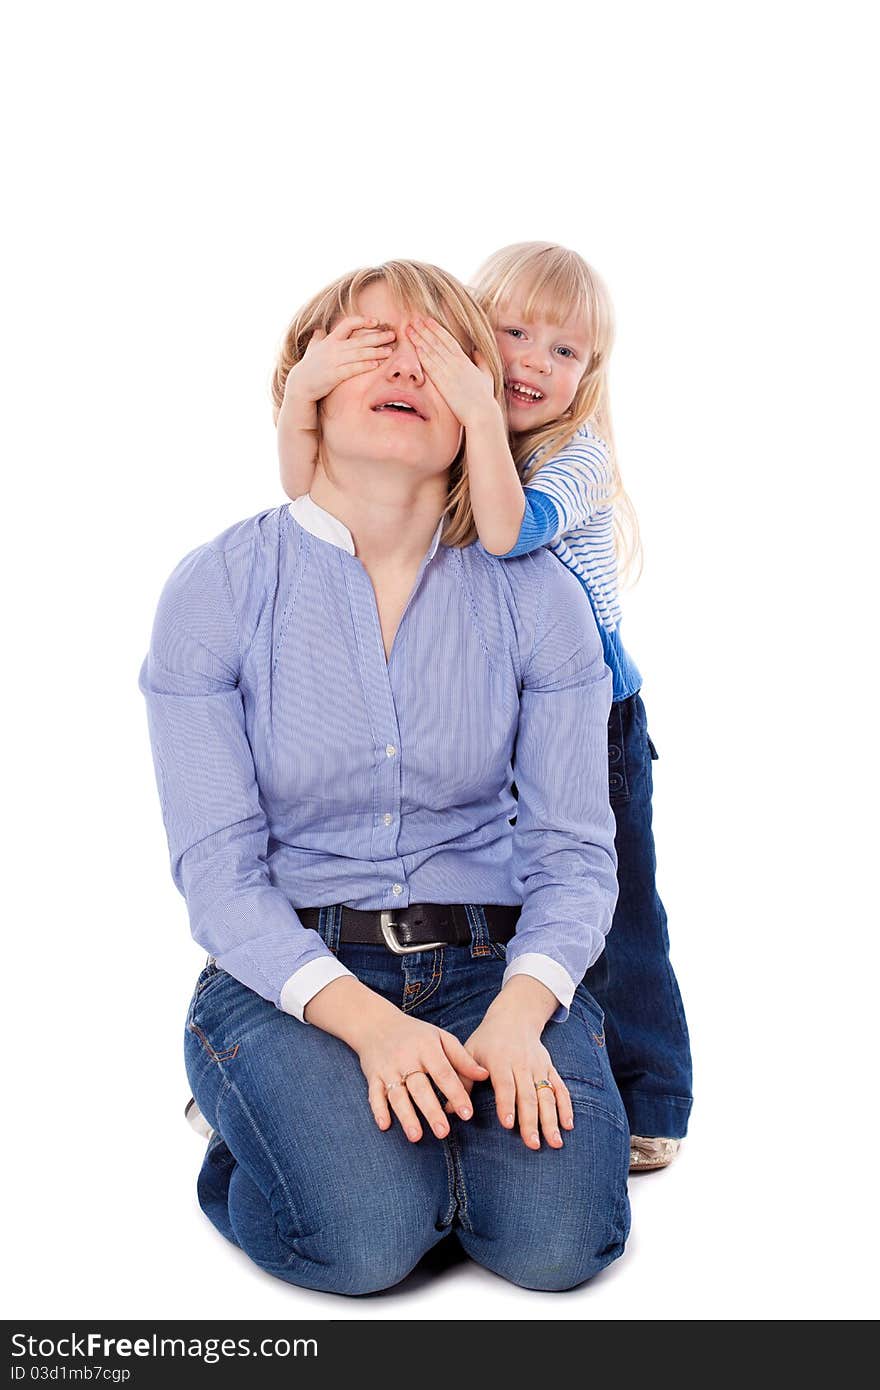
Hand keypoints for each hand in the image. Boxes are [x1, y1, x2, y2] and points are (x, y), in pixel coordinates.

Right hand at [285, 316, 396, 405]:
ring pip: (359, 354)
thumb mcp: (312, 349)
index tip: (376, 322)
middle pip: (359, 339)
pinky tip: (377, 364)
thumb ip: (317, 339)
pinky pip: (353, 368)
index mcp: (330, 340)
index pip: (348, 324)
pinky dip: (365, 366)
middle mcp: (334, 348)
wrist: (300, 385)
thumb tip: (319, 330)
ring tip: (389, 351)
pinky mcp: (335, 374)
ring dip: (376, 352)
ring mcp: (334, 361)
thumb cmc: (308, 367)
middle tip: (392, 335)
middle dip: (377, 336)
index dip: (363, 321)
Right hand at [356, 1009, 489, 1142]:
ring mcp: (388, 1068)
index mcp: (426, 1048)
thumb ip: (462, 1058)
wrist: (376, 1023)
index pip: (443, 1073)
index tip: (467, 1114)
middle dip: (431, 1110)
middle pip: (420, 1087)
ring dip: (406, 1116)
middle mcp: (406, 1058)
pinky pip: (374, 1094)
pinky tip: (385, 1126)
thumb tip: (485, 1076)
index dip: (456, 1093)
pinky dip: (378, 1110)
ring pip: (397, 1094)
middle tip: (444, 1133)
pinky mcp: (372, 1076)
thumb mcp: (440, 1038)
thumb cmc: (415, 1034)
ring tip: (416, 1136)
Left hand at [406, 314, 497, 428]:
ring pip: (431, 352)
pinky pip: (431, 368)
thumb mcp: (486, 375)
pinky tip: (416, 349)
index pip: (447, 339)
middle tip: (413, 320)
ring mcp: (448, 374)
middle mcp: (455, 364)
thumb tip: (476, 351)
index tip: (427, 320)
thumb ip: (481, 361)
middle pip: (436, 343)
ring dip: (419, 340)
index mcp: (465, 360)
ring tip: (409, 330)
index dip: (436, 329)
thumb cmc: (484, 397)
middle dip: (424, 330)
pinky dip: (423, 357)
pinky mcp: (443, 385)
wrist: (481, 413)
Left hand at [448, 1007, 573, 1150]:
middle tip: (533, 1145)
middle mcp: (522, 1064)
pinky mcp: (550, 1068)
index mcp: (500, 1060)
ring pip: (547, 1095)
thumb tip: (449, 1110)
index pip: (504, 1085)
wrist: (515, 1017)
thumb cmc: (487, 1040)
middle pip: (528, 1095)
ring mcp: (539, 1066)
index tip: (507, 1124)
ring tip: (555, 1143)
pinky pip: (560, 1088)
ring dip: (551, 1119)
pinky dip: (566, 1106)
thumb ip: (462, 1079)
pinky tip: (568, 1125)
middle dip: (531, 1121)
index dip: (506, 1104)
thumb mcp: (469, 1052)